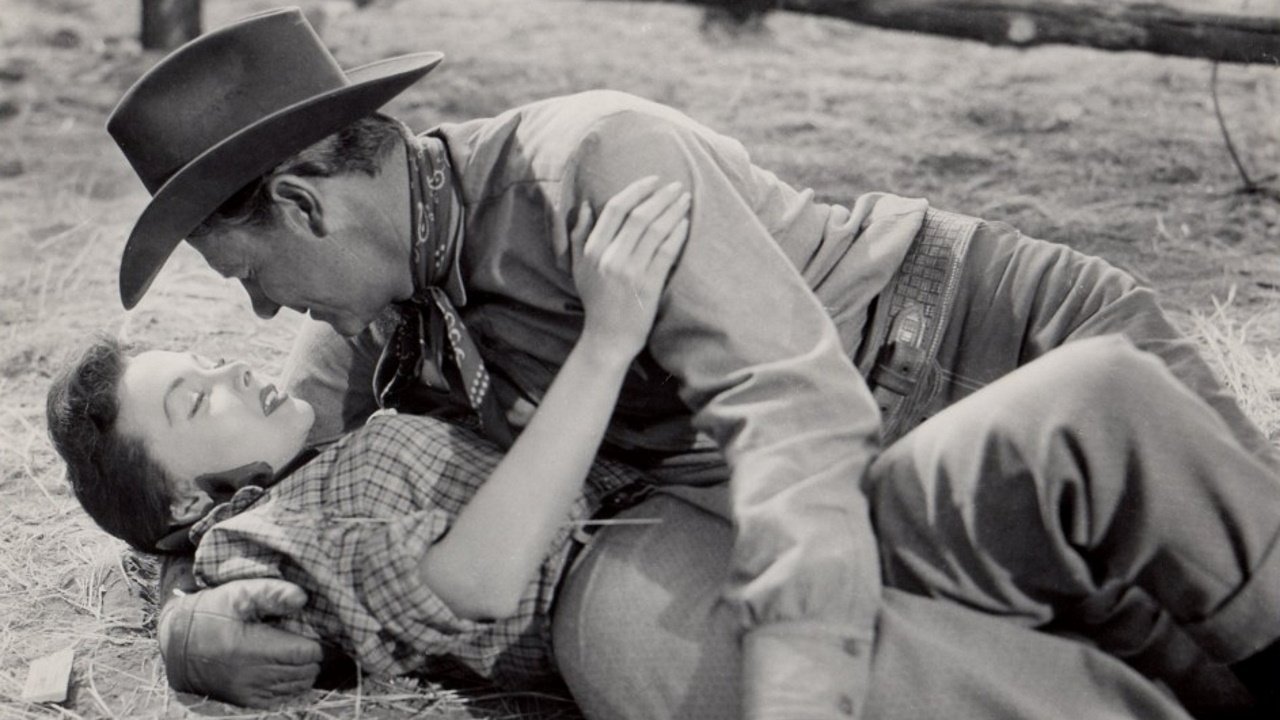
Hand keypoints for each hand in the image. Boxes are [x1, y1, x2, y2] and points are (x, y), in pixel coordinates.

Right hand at [158, 579, 323, 707]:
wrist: (179, 643)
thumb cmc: (212, 613)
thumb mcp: (238, 594)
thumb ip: (272, 593)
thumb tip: (302, 599)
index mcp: (249, 649)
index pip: (302, 654)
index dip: (314, 643)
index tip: (310, 632)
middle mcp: (249, 676)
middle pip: (304, 672)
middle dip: (311, 657)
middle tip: (304, 641)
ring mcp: (248, 691)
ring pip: (296, 686)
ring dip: (304, 671)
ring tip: (296, 653)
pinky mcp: (245, 700)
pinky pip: (282, 697)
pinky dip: (291, 684)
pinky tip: (286, 668)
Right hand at [571, 176, 690, 358]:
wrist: (608, 337)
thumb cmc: (596, 300)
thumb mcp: (578, 268)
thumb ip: (578, 235)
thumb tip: (585, 204)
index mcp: (592, 250)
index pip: (615, 209)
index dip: (636, 190)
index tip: (653, 180)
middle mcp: (609, 257)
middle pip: (638, 216)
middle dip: (660, 196)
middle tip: (676, 185)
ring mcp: (630, 271)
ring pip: (655, 230)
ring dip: (672, 210)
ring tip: (684, 199)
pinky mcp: (648, 285)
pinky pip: (666, 252)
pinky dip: (677, 234)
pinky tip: (685, 223)